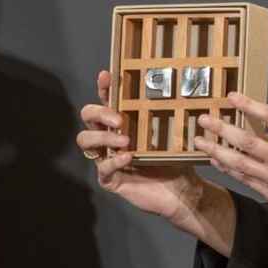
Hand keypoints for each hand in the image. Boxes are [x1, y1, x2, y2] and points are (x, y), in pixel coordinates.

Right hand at [77, 70, 205, 225]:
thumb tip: (173, 87)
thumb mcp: (171, 133)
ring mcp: (107, 158)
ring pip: (86, 141)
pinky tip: (127, 157)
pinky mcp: (110, 179)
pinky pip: (102, 168)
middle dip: (99, 113)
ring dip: (104, 138)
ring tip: (125, 140)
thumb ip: (165, 114)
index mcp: (122, 123)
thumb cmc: (176, 159)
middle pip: (87, 117)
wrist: (182, 191)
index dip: (104, 87)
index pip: (107, 99)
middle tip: (118, 119)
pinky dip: (113, 160)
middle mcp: (110, 138)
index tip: (107, 75)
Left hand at [193, 92, 267, 238]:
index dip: (250, 104)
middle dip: (223, 128)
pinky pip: (244, 179)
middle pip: (248, 139)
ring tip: (201, 142)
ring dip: (217, 150)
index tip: (232, 96)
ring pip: (240, 161)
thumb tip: (258, 130)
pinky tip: (216, 162)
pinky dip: (228, 169)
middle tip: (204, 119)